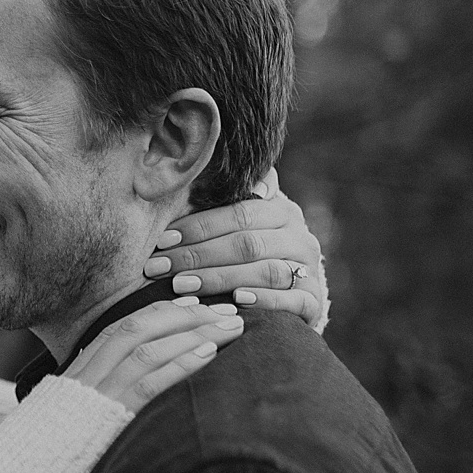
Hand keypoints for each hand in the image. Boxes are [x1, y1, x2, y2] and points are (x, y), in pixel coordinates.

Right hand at [62, 298, 244, 411]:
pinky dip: (180, 364)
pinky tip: (208, 353)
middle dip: (186, 316)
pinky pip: (149, 381)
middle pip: (139, 328)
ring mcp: (98, 393)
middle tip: (225, 311)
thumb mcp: (74, 416)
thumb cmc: (58, 452)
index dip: (161, 312)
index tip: (194, 304)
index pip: (123, 327)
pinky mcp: (110, 415)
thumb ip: (97, 397)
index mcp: (80, 370)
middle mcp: (88, 374)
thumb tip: (126, 389)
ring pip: (148, 348)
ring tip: (229, 328)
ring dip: (194, 333)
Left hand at [143, 167, 330, 333]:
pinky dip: (263, 299)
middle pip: (247, 243)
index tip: (162, 240)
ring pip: (265, 271)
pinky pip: (291, 299)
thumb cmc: (254, 255)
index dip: (198, 226)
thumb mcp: (244, 225)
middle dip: (196, 255)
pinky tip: (235, 300)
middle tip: (158, 267)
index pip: (238, 213)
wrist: (295, 294)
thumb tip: (193, 172)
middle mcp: (299, 236)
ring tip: (180, 285)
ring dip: (219, 278)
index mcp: (281, 210)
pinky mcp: (314, 300)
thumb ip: (225, 203)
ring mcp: (309, 269)